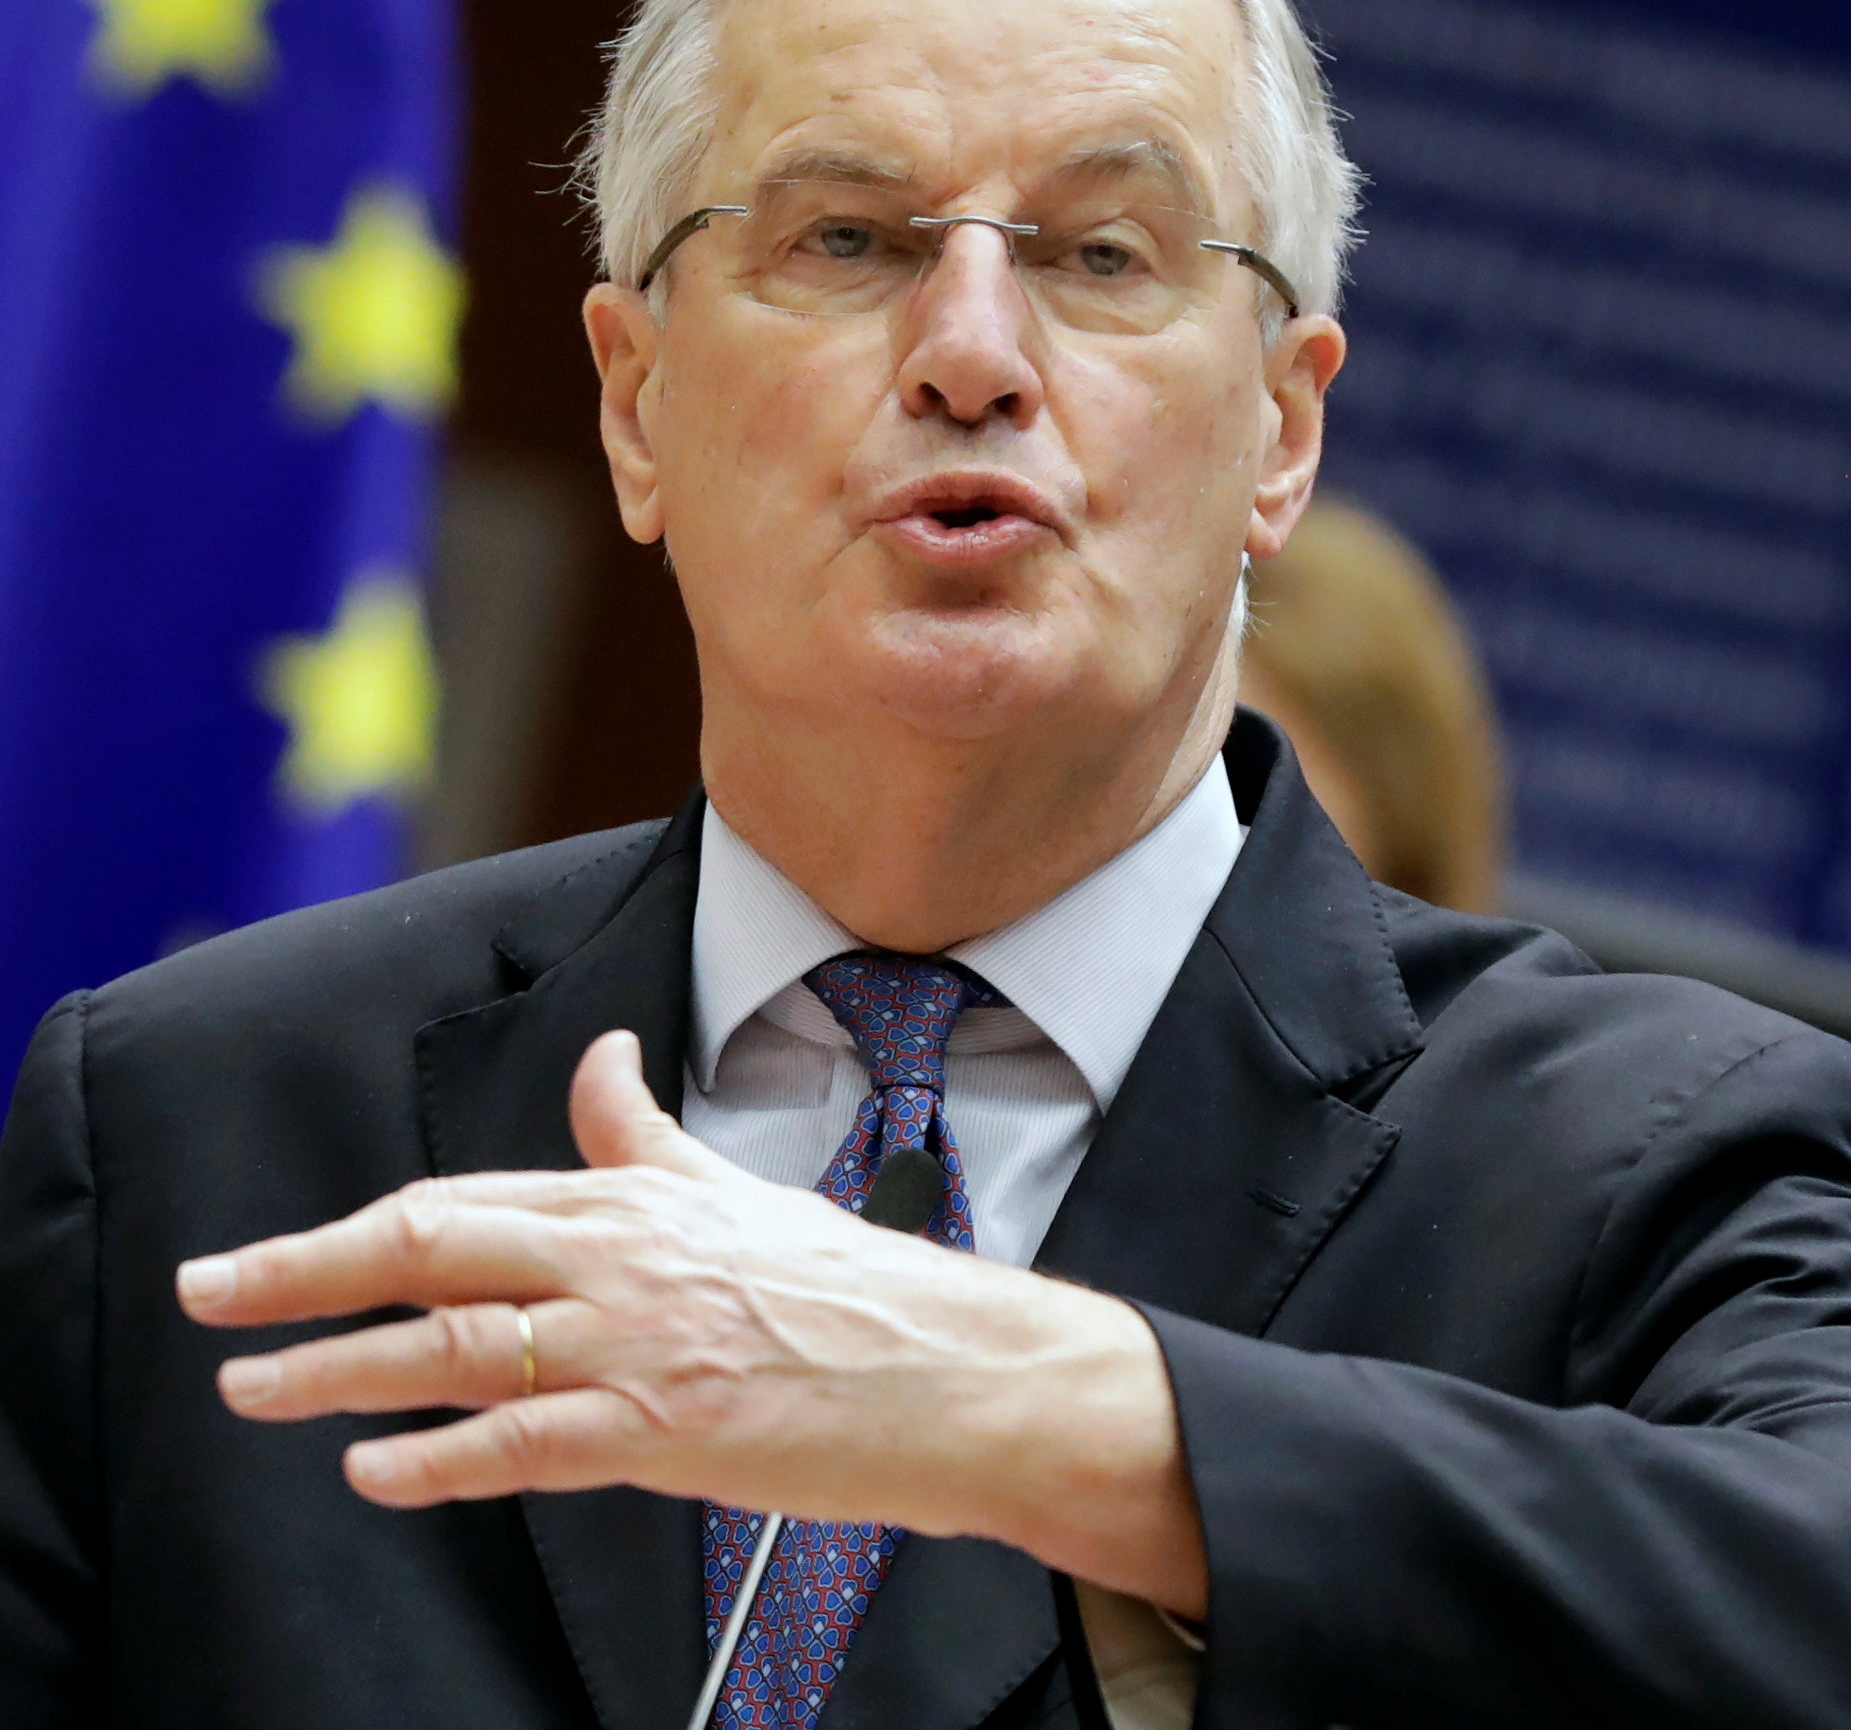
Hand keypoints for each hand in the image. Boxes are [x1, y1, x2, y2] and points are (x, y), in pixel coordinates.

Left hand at [174, 1030, 1209, 1615]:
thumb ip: (646, 1135)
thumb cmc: (857, 1292)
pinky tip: (374, 1470)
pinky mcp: (666, 1428)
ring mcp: (641, 1344)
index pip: (465, 1196)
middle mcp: (626, 1259)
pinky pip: (522, 1444)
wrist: (961, 1370)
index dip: (352, 1224)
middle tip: (212, 1293)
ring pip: (455, 1346)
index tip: (270, 1252)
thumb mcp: (741, 1192)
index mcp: (639, 1201)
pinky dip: (436, 1460)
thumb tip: (599, 1057)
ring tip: (256, 1388)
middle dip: (302, 1272)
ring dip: (337, 1370)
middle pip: (432, 1247)